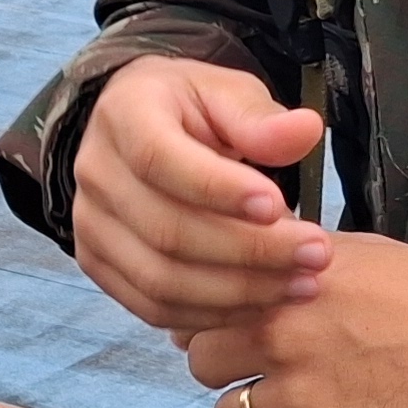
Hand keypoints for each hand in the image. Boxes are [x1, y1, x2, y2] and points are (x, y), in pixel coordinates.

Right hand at [73, 58, 330, 335]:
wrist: (140, 130)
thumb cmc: (191, 110)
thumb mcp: (226, 93)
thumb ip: (260, 117)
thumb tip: (305, 132)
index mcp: (123, 115)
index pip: (160, 160)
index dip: (219, 190)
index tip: (279, 206)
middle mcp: (96, 174)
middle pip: (167, 231)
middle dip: (250, 251)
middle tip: (317, 254)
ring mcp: (90, 228)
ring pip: (162, 281)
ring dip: (240, 292)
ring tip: (303, 283)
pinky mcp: (99, 267)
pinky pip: (155, 308)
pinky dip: (214, 314)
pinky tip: (266, 303)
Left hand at [189, 235, 407, 407]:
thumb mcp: (361, 249)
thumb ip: (297, 254)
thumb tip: (250, 247)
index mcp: (288, 281)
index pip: (203, 299)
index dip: (208, 314)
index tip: (221, 324)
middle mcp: (284, 335)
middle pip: (203, 360)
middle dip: (222, 364)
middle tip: (249, 369)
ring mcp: (302, 396)